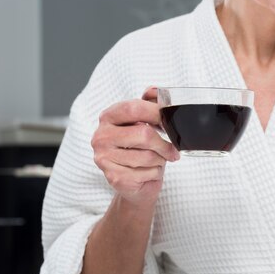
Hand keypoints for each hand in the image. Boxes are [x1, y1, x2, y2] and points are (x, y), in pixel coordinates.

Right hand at [91, 87, 179, 205]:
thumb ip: (149, 105)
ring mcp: (104, 158)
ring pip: (148, 156)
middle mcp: (101, 136)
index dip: (156, 112)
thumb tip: (155, 90)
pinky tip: (148, 173)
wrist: (134, 183)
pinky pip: (147, 172)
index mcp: (108, 117)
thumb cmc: (141, 150)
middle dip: (164, 144)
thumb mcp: (145, 124)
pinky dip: (155, 174)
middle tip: (172, 150)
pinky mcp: (114, 177)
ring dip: (160, 160)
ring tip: (156, 161)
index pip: (133, 108)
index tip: (169, 120)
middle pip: (144, 134)